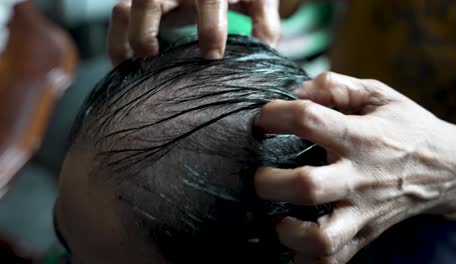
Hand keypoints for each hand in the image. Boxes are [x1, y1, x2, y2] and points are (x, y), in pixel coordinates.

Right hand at [107, 0, 280, 65]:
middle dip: (149, 32)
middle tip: (157, 61)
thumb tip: (266, 50)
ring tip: (138, 69)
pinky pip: (118, 17)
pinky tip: (126, 65)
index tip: (213, 56)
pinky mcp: (140, 2)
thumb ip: (265, 21)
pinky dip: (117, 43)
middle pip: (149, 0)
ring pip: (125, 9)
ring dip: (127, 40)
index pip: (207, 0)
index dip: (210, 28)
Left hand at [254, 72, 455, 262]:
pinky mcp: (366, 235)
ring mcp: (363, 212)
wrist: (447, 169)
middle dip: (270, 182)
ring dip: (288, 232)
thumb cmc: (406, 128)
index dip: (275, 115)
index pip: (309, 120)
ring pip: (322, 237)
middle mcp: (360, 177)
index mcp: (361, 136)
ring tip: (276, 217)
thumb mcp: (378, 94)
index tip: (263, 119)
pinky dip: (308, 259)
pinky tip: (294, 242)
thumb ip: (336, 86)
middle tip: (260, 176)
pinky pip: (334, 260)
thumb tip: (297, 91)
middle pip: (308, 187)